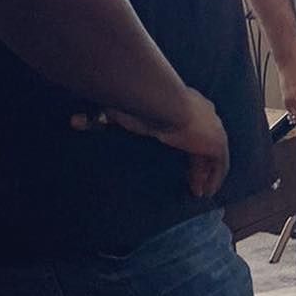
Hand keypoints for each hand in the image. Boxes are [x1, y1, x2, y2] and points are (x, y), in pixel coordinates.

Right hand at [72, 88, 229, 198]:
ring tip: (198, 192)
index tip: (180, 159)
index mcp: (187, 104)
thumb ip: (102, 117)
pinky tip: (206, 192)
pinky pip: (220, 165)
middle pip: (205, 143)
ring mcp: (214, 128)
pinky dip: (214, 178)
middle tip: (191, 182)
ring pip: (213, 156)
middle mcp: (205, 113)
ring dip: (206, 174)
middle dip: (199, 163)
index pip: (190, 127)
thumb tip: (74, 121)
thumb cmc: (143, 104)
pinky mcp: (217, 143)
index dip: (186, 144)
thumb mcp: (122, 111)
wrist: (163, 103)